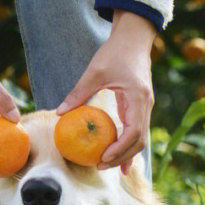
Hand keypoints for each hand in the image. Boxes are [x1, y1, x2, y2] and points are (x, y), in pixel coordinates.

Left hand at [56, 10, 155, 172]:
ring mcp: (145, 106)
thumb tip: (58, 112)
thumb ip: (78, 93)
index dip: (119, 149)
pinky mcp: (140, 105)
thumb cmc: (115, 52)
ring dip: (126, 154)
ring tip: (108, 166)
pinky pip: (136, 129)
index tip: (102, 158)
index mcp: (138, 98)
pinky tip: (115, 154)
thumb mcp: (94, 72)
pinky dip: (127, 144)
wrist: (134, 37)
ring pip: (140, 138)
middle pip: (140, 141)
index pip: (133, 133)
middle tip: (100, 167)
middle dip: (122, 157)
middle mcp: (145, 105)